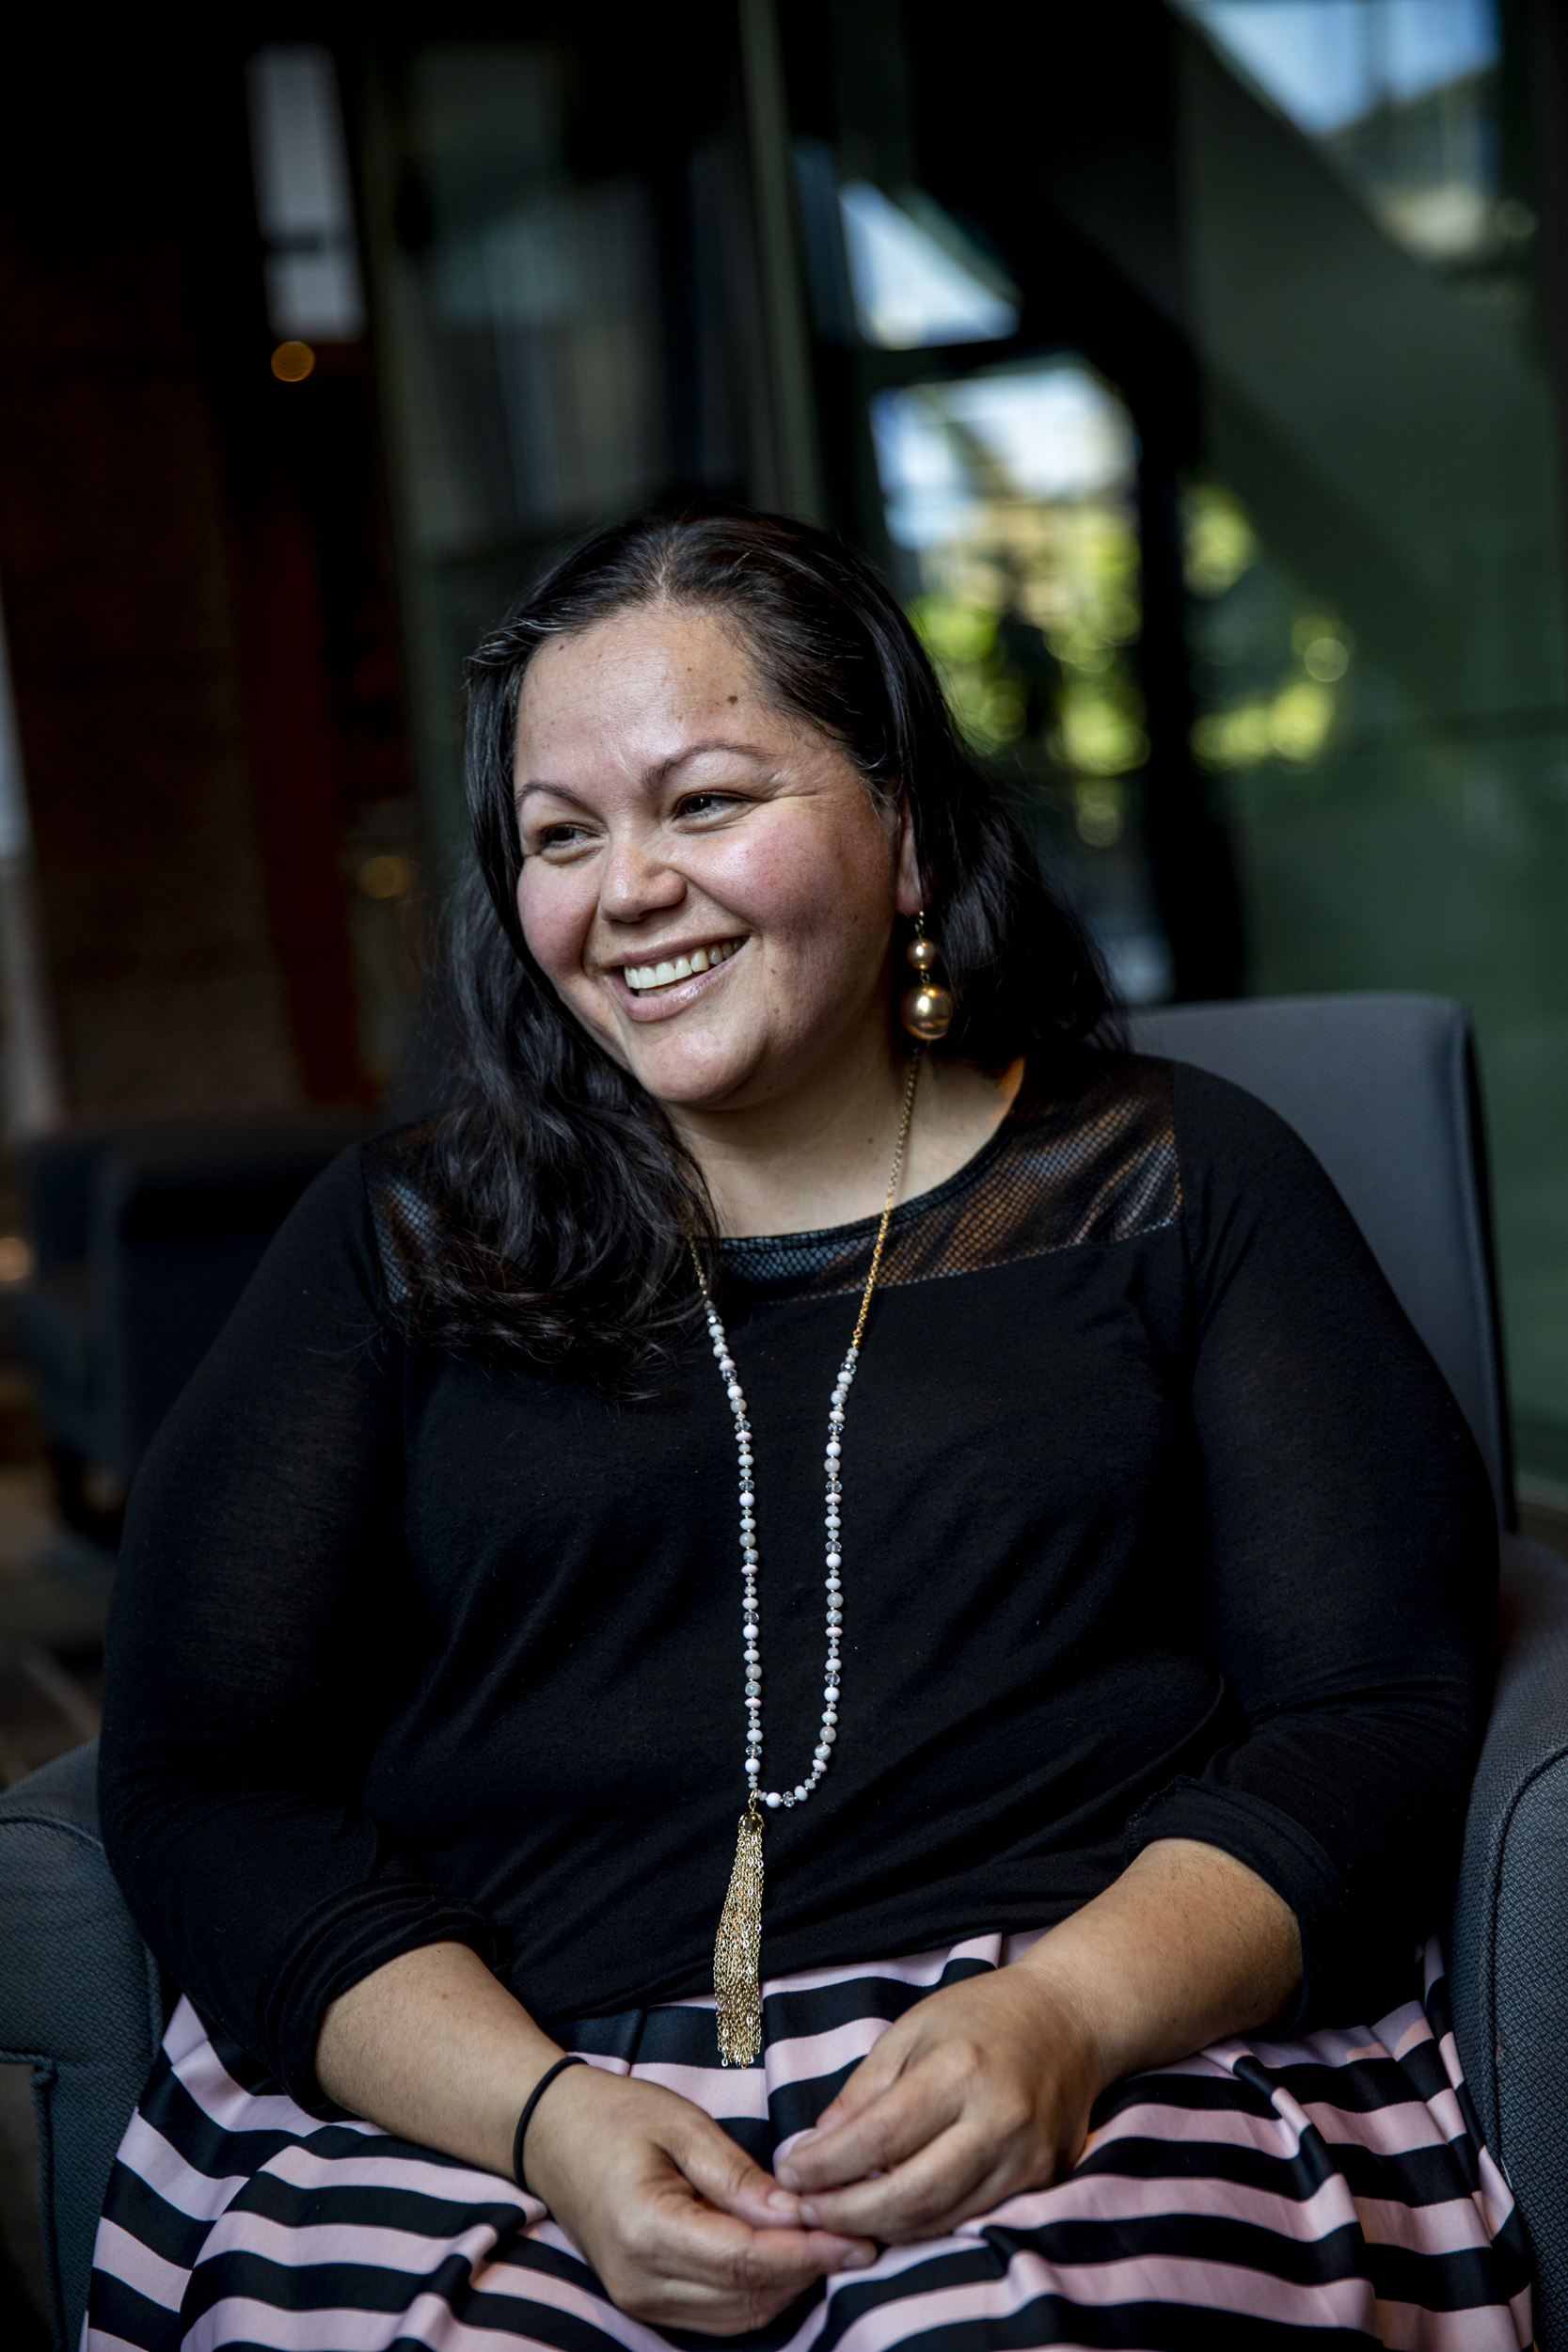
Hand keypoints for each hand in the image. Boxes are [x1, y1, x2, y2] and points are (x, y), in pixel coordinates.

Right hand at [523, 2061, 876, 2334]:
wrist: (551, 2134)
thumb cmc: (615, 2115)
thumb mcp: (681, 2125)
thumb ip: (738, 2175)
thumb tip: (795, 2211)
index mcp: (646, 2229)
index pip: (746, 2258)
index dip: (808, 2252)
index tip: (857, 2236)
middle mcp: (641, 2279)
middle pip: (748, 2293)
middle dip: (809, 2268)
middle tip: (859, 2235)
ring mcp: (640, 2299)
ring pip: (739, 2314)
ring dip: (790, 2284)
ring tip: (832, 2243)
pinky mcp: (646, 2302)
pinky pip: (719, 2314)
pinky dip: (761, 2291)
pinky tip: (789, 2256)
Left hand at [773, 1962, 1099, 2243]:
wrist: (1070, 2018)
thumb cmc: (982, 2016)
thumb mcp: (911, 2030)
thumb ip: (863, 2091)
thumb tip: (815, 2148)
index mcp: (958, 2069)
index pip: (878, 2137)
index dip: (827, 2166)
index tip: (791, 2175)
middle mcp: (998, 2118)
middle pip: (910, 2193)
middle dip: (847, 2213)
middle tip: (808, 2211)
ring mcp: (1025, 2156)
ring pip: (940, 2216)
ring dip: (881, 2226)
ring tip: (839, 2216)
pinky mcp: (1041, 2178)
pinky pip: (970, 2215)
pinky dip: (923, 2221)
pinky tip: (891, 2212)